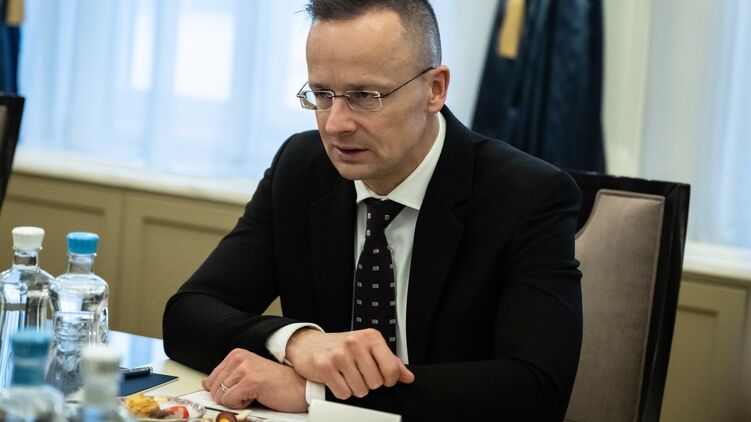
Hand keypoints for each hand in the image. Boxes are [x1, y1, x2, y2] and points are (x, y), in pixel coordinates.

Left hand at [202, 348, 306, 411]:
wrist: (300, 387)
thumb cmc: (277, 384)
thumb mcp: (247, 376)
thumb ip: (227, 377)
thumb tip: (206, 382)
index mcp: (237, 355)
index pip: (211, 378)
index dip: (223, 391)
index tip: (238, 392)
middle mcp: (239, 358)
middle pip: (213, 388)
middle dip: (229, 397)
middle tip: (249, 393)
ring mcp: (244, 368)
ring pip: (220, 396)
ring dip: (237, 401)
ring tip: (254, 393)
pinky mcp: (250, 381)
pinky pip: (229, 401)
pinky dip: (242, 405)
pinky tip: (257, 396)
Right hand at [285, 328, 414, 399]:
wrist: (308, 344)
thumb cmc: (341, 347)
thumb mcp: (368, 348)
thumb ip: (390, 362)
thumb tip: (408, 377)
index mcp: (371, 337)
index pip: (391, 369)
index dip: (389, 381)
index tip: (381, 378)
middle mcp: (355, 343)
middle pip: (376, 383)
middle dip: (368, 384)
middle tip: (358, 374)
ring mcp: (339, 354)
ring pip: (360, 390)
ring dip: (354, 388)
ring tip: (347, 376)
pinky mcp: (324, 366)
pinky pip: (343, 393)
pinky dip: (341, 391)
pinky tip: (337, 379)